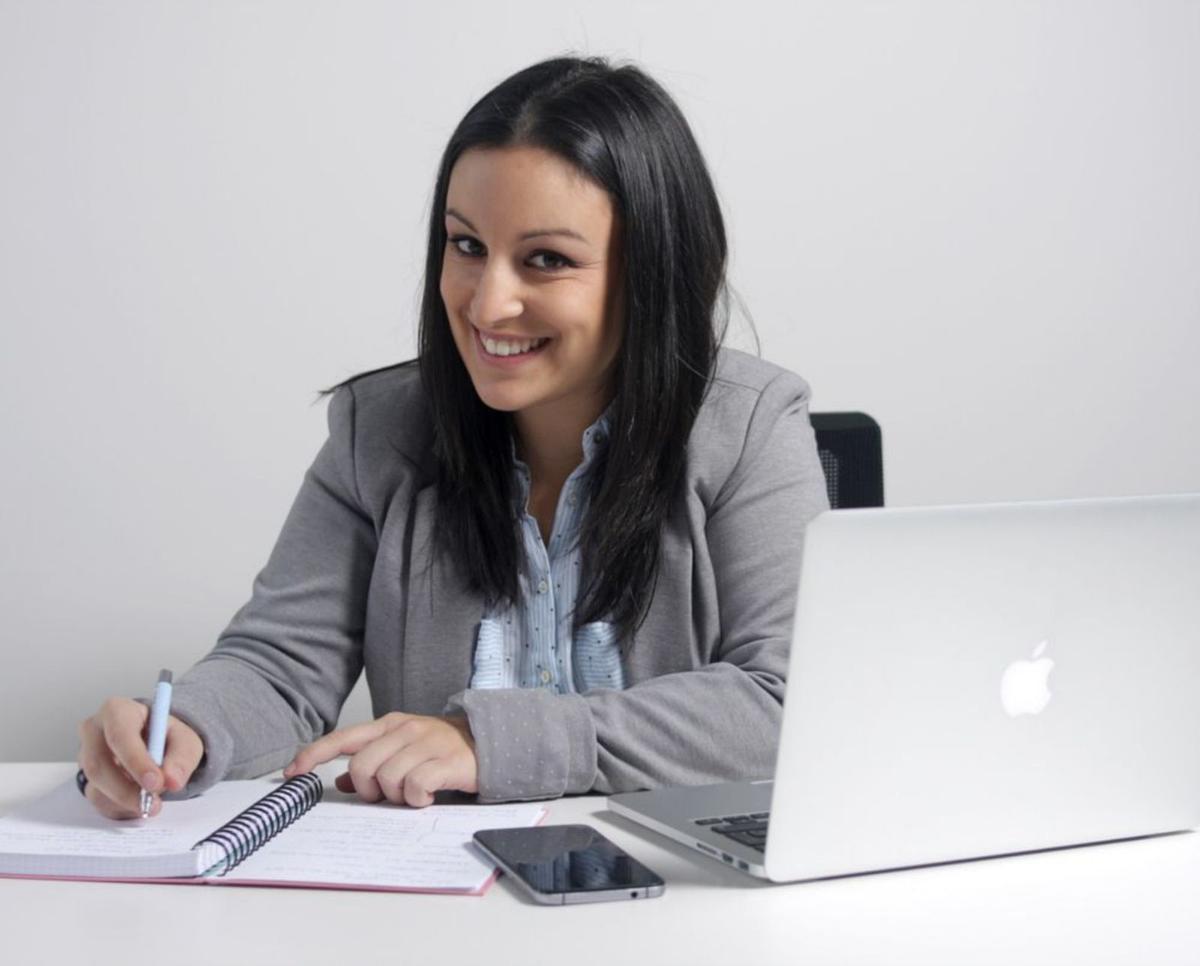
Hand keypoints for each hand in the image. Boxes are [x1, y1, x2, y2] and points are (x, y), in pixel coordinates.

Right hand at [76, 697, 204, 819]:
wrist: (157, 746)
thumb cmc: (166, 737)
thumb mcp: (185, 741)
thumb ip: (182, 758)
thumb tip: (172, 781)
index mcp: (117, 711)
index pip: (120, 735)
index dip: (136, 761)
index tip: (155, 781)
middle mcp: (93, 732)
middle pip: (98, 765)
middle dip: (126, 790)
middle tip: (154, 803)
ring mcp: (86, 758)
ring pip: (96, 787)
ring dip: (125, 801)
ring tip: (153, 801)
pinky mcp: (87, 780)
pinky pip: (98, 801)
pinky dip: (121, 808)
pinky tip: (139, 802)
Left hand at [283, 712, 478, 807]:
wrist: (490, 743)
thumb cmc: (441, 750)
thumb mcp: (403, 751)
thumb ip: (372, 762)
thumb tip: (341, 781)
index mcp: (390, 725)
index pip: (344, 737)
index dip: (315, 754)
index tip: (293, 773)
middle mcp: (406, 729)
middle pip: (363, 764)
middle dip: (368, 789)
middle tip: (387, 794)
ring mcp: (428, 743)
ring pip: (389, 778)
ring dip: (397, 796)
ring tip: (414, 793)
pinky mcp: (448, 761)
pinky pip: (416, 786)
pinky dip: (417, 798)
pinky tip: (428, 795)